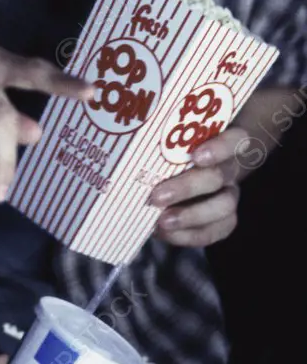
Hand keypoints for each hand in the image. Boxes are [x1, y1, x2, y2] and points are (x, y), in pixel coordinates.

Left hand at [150, 126, 246, 246]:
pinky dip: (190, 235)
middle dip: (187, 188)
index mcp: (222, 142)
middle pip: (219, 177)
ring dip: (191, 216)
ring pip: (224, 207)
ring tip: (162, 221)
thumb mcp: (171, 139)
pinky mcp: (224, 219)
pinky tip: (165, 233)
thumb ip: (162, 137)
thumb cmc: (174, 149)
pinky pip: (216, 231)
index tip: (196, 156)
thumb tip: (129, 128)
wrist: (186, 174)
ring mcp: (228, 194)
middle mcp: (228, 168)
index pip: (234, 139)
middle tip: (156, 196)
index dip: (220, 148)